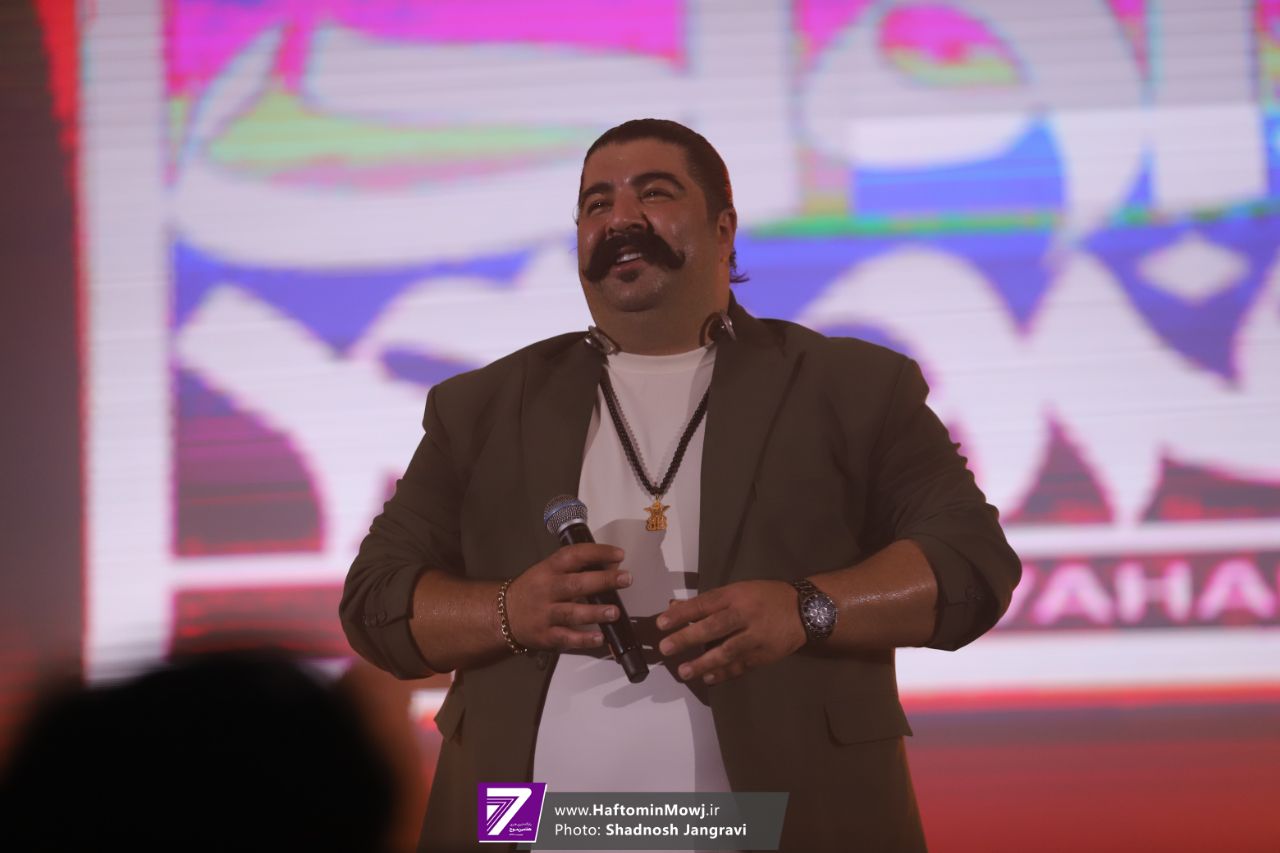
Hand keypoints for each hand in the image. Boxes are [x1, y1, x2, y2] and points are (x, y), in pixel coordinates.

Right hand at [505, 543, 630, 651]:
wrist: (503, 615)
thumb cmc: (533, 590)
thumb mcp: (550, 573)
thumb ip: (578, 570)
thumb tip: (613, 568)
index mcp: (549, 569)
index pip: (574, 555)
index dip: (597, 553)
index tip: (619, 554)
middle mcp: (546, 589)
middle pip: (576, 584)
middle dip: (603, 581)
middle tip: (626, 579)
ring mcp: (544, 613)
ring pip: (571, 613)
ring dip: (595, 612)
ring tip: (614, 611)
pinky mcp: (544, 635)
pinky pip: (565, 638)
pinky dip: (583, 639)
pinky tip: (599, 637)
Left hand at [656, 580, 805, 683]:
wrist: (805, 610)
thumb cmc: (765, 597)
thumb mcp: (738, 590)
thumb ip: (707, 602)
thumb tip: (674, 607)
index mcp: (736, 596)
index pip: (704, 604)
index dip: (682, 614)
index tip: (661, 623)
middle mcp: (745, 615)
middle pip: (714, 627)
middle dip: (688, 638)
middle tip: (666, 648)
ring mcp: (756, 637)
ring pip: (727, 651)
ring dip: (704, 662)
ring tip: (684, 671)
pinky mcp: (764, 655)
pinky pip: (741, 666)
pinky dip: (724, 673)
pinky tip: (708, 678)